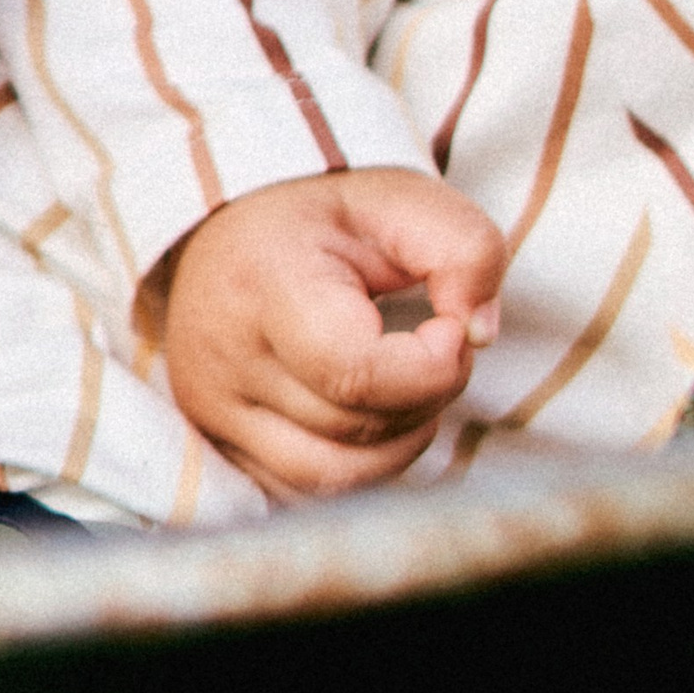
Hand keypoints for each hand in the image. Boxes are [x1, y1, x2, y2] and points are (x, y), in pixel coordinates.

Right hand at [162, 168, 506, 499]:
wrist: (230, 224)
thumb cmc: (325, 216)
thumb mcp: (402, 197)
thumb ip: (464, 248)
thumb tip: (480, 335)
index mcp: (264, 282)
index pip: (353, 373)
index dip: (427, 368)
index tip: (449, 328)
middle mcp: (224, 356)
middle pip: (353, 428)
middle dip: (425, 398)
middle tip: (439, 347)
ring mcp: (213, 409)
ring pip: (332, 477)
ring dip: (398, 442)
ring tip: (409, 383)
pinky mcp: (218, 443)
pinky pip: (304, 495)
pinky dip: (357, 469)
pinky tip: (371, 415)